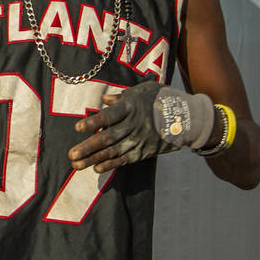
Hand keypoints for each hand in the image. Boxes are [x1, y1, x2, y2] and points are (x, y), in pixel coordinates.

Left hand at [68, 82, 214, 171]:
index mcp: (131, 107)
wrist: (189, 117)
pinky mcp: (145, 151)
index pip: (109, 116)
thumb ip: (122, 96)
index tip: (78, 128)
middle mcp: (134, 124)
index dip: (94, 122)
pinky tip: (96, 168)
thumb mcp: (142, 91)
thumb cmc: (161, 99)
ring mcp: (140, 139)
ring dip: (94, 159)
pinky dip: (111, 164)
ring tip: (76, 165)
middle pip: (108, 137)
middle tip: (71, 155)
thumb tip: (105, 100)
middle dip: (88, 147)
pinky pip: (126, 159)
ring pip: (114, 151)